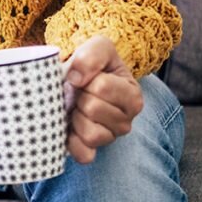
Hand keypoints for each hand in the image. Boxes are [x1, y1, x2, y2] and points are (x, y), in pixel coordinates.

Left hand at [63, 35, 143, 163]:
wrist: (77, 79)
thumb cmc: (92, 64)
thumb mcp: (98, 47)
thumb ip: (92, 55)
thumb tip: (75, 78)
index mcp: (132, 95)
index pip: (102, 87)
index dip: (86, 78)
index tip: (86, 77)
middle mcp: (127, 120)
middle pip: (93, 109)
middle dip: (79, 97)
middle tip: (79, 93)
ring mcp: (110, 138)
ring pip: (91, 134)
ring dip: (76, 117)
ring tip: (76, 107)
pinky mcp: (93, 151)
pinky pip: (84, 155)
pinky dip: (72, 142)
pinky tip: (70, 126)